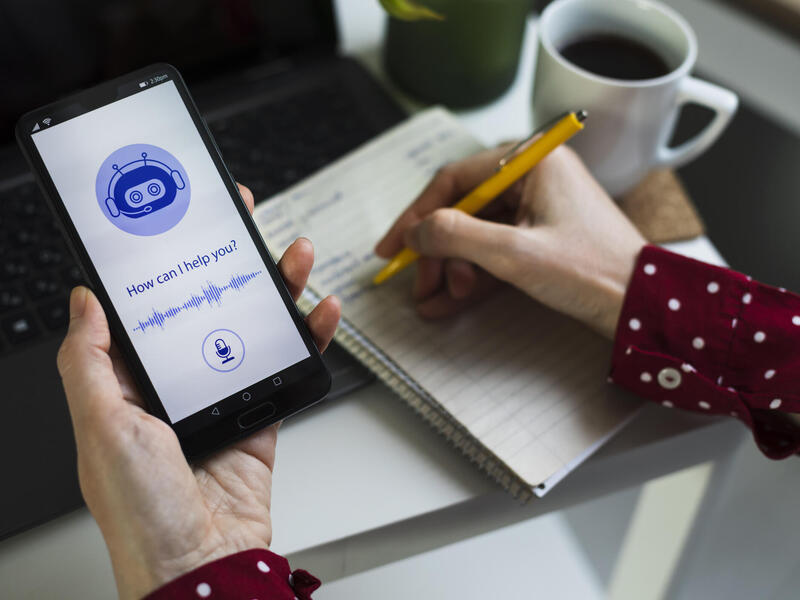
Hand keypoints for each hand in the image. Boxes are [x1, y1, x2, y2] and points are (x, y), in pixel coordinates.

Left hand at [56, 184, 340, 599]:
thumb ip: (88, 360)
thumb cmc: (142, 510)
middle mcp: (178, 386)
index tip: (181, 227)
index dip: (168, 264)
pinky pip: (290, 366)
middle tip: (244, 222)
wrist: (202, 564)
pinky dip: (309, 337)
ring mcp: (224, 398)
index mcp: (131, 384)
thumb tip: (82, 301)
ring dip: (278, 290)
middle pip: (211, 308)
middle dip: (230, 263)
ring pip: (256, 329)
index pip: (152, 308)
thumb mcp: (101, 426)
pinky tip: (320, 313)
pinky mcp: (261, 416)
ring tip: (294, 256)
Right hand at [375, 145, 645, 338]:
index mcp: (533, 161)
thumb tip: (415, 232)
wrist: (643, 308)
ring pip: (477, 233)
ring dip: (453, 268)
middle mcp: (534, 177)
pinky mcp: (543, 237)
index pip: (456, 180)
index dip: (417, 215)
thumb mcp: (514, 253)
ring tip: (436, 300)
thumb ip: (456, 236)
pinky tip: (448, 302)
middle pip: (464, 209)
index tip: (393, 247)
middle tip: (418, 284)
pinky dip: (473, 275)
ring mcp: (539, 208)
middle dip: (437, 252)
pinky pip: (496, 251)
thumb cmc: (593, 272)